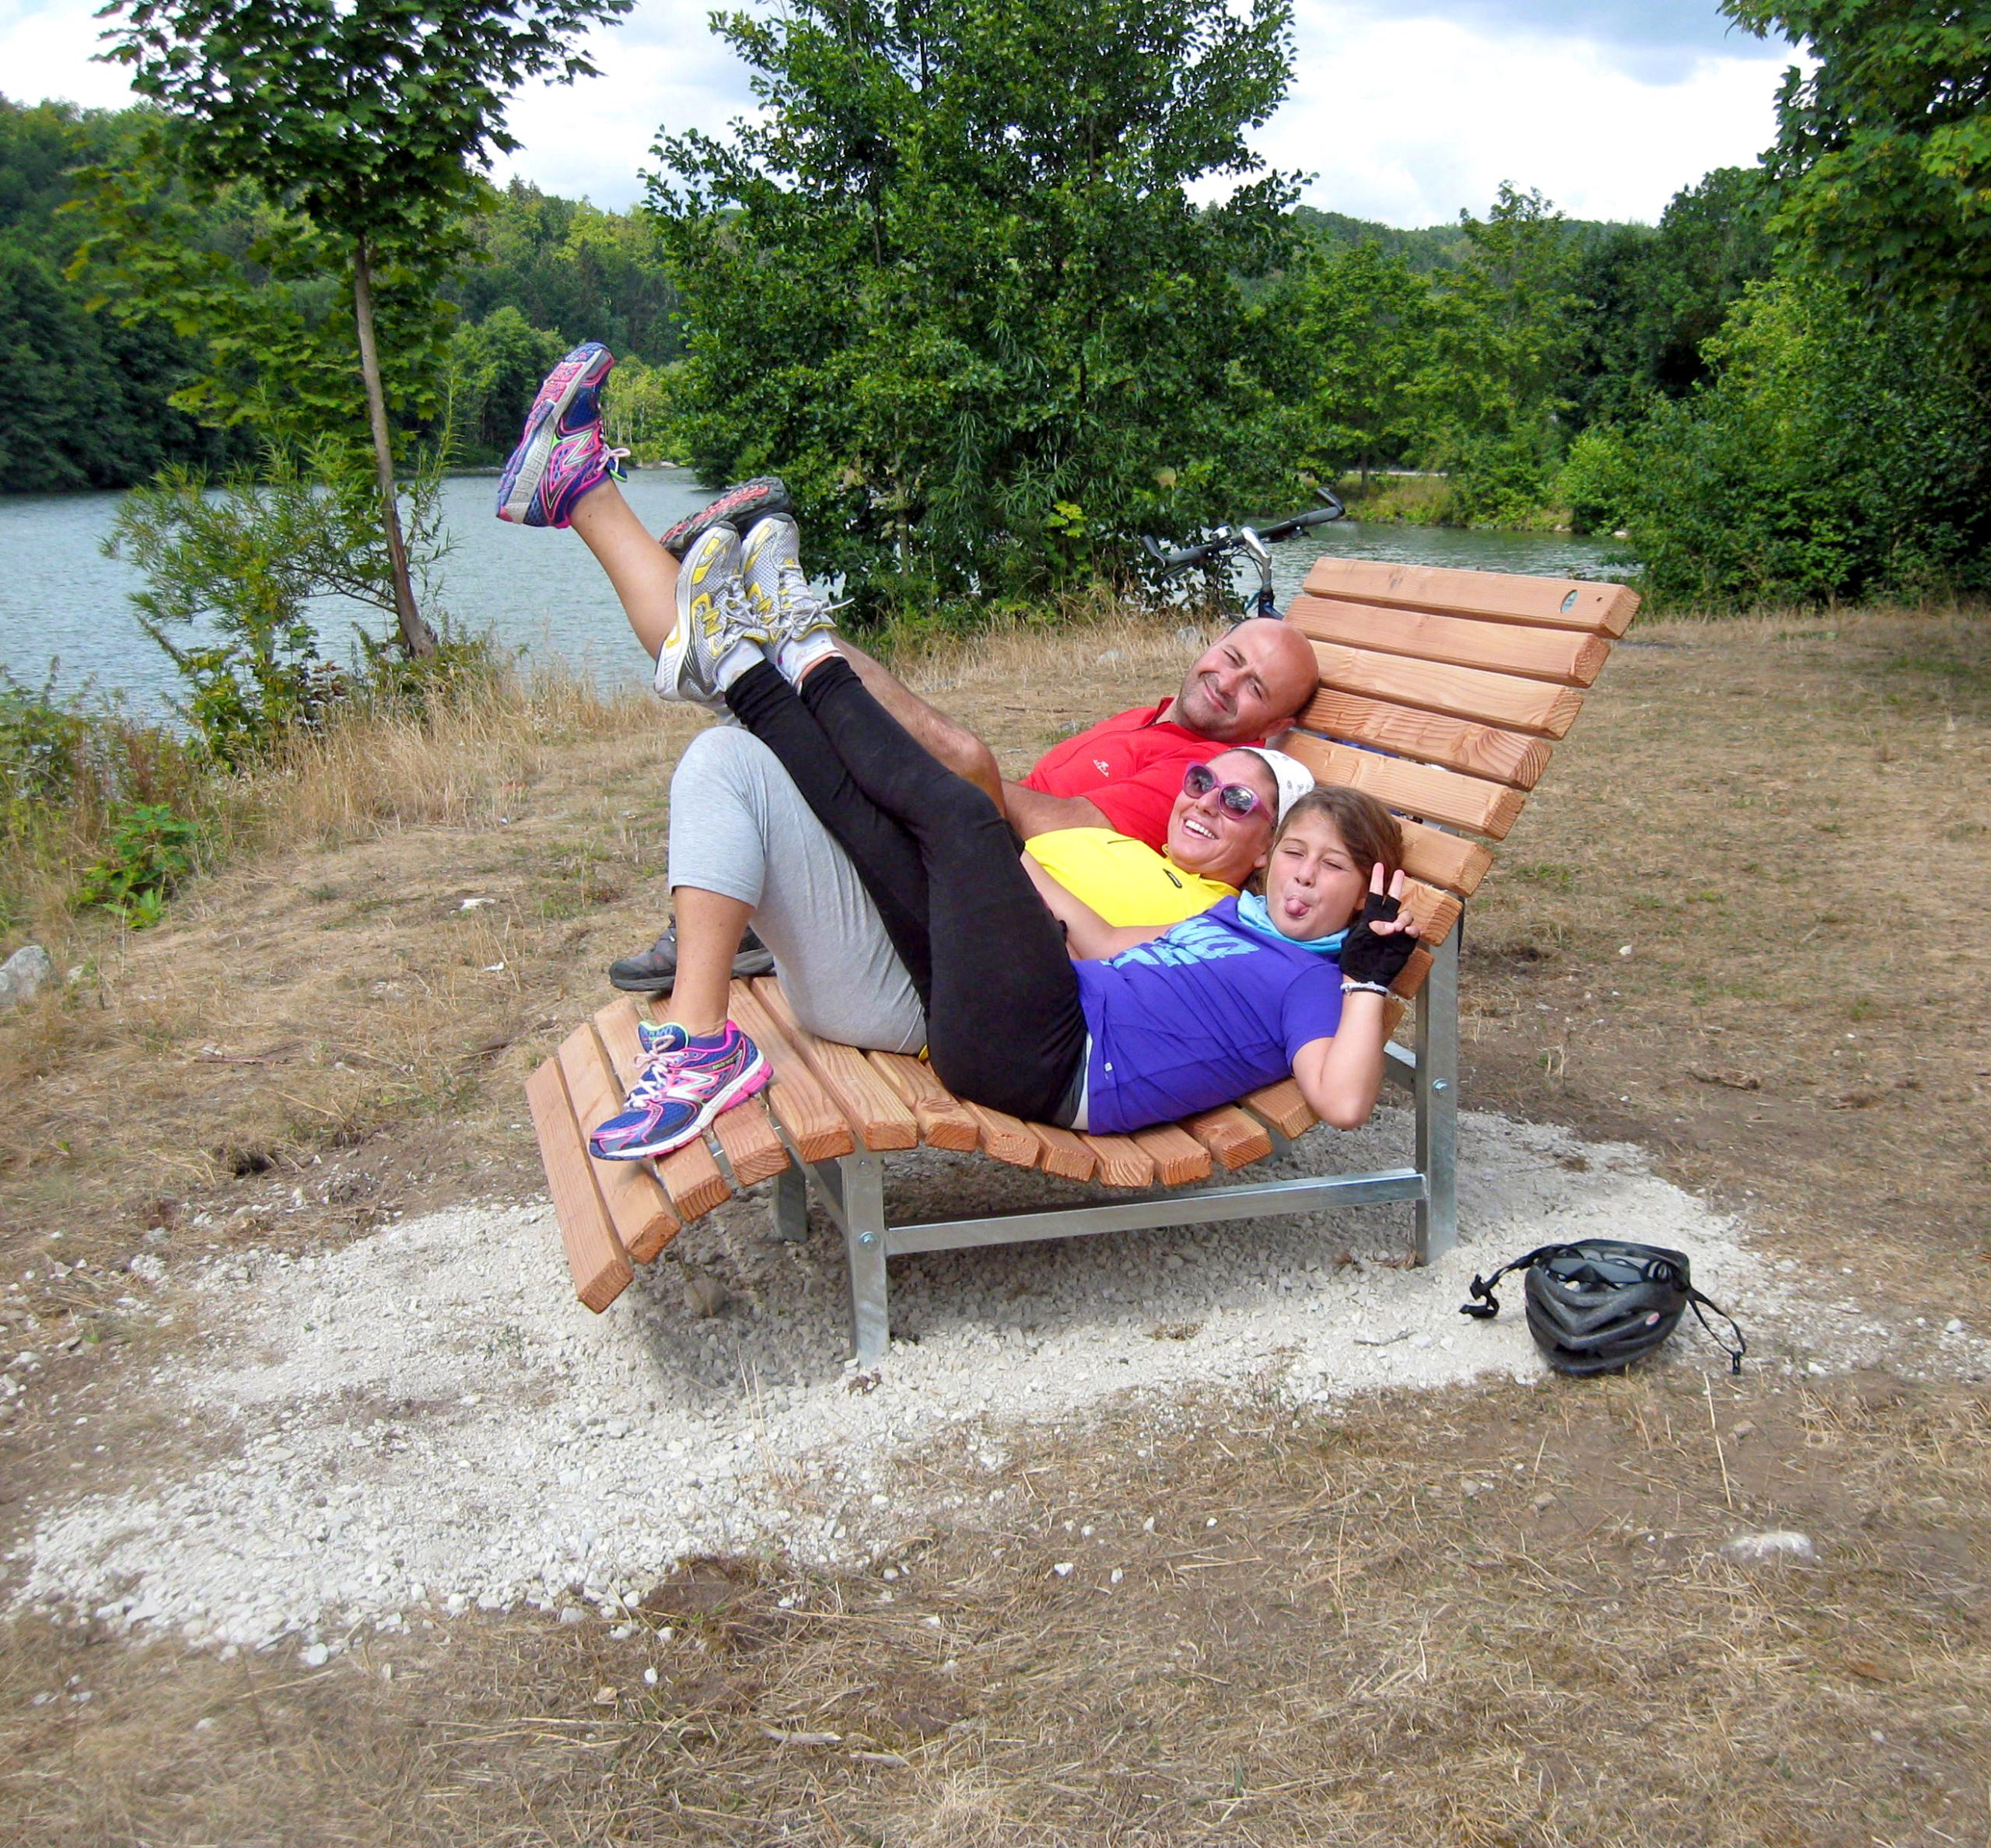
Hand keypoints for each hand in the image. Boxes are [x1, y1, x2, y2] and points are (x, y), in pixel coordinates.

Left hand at [1338, 865, 1418, 988]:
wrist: (1365, 976)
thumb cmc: (1355, 957)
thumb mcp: (1356, 938)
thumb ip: (1368, 927)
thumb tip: (1379, 923)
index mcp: (1370, 918)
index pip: (1375, 895)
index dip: (1377, 880)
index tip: (1378, 865)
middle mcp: (1385, 921)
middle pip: (1393, 899)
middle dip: (1396, 885)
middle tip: (1399, 872)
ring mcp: (1397, 931)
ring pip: (1406, 914)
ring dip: (1402, 918)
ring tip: (1395, 928)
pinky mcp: (1406, 942)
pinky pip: (1413, 930)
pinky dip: (1411, 928)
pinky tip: (1406, 931)